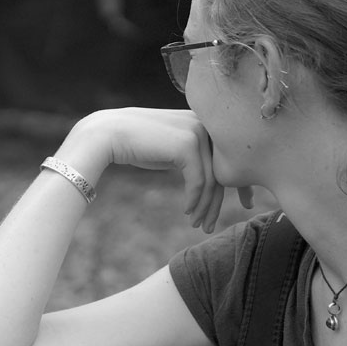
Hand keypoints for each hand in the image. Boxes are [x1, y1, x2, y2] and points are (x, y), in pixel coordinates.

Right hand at [62, 108, 252, 232]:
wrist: (104, 135)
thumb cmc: (132, 143)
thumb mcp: (168, 147)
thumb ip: (189, 153)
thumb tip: (206, 177)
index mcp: (203, 120)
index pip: (228, 155)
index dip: (238, 182)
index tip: (242, 202)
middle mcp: (204, 123)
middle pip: (224, 168)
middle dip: (224, 199)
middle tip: (214, 223)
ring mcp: (196, 132)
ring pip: (212, 179)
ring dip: (206, 206)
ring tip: (200, 225)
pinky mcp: (187, 145)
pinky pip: (199, 181)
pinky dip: (195, 201)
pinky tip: (187, 213)